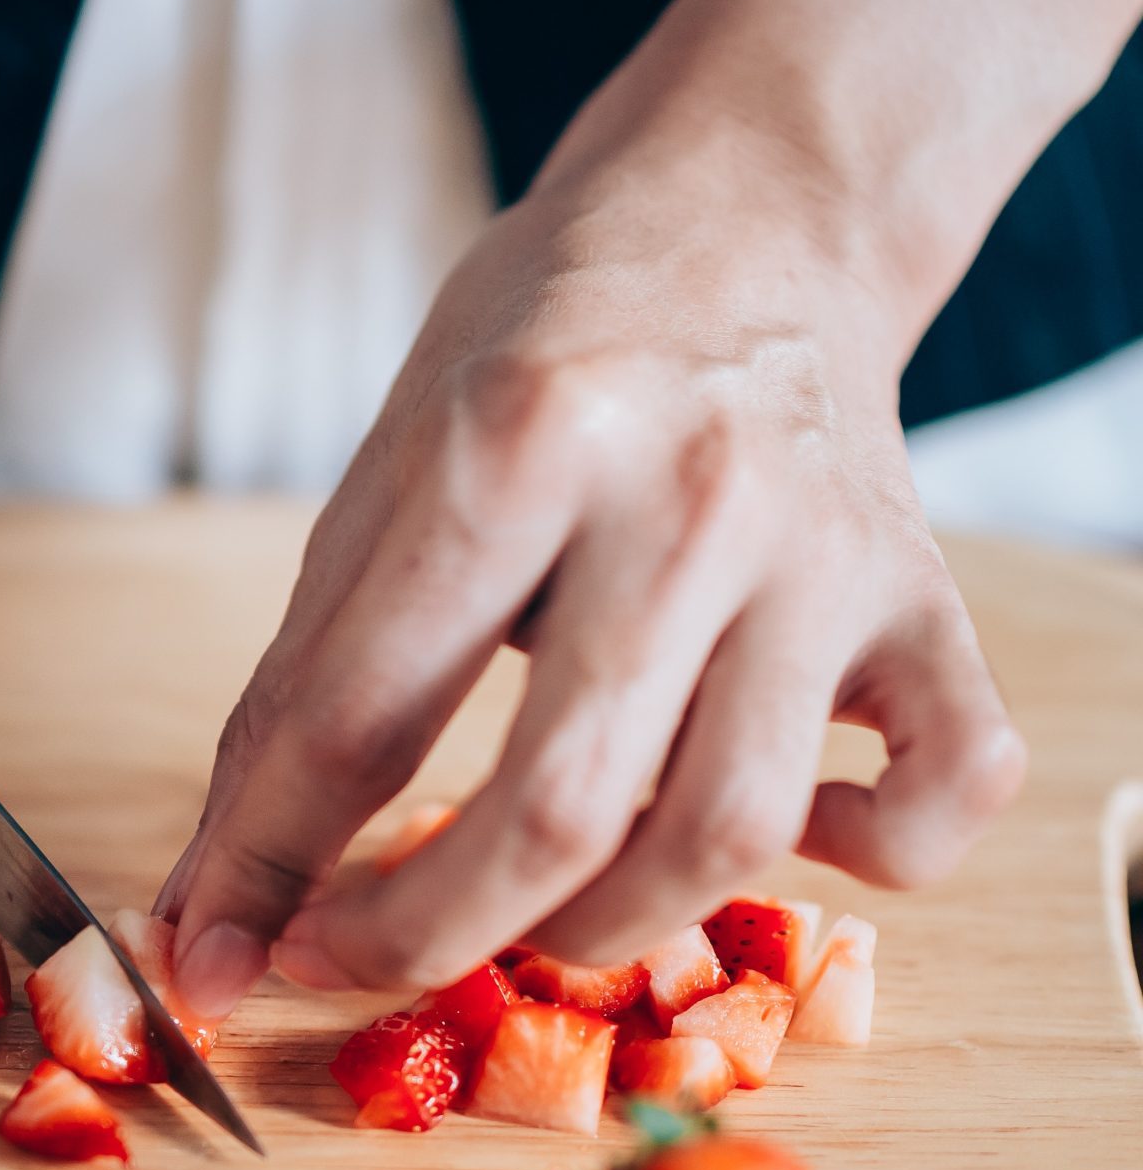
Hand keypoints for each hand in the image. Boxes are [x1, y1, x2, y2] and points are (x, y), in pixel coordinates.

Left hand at [160, 130, 1026, 1011]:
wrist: (749, 210)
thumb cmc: (542, 357)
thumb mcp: (388, 477)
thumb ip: (301, 687)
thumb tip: (215, 896)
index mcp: (519, 445)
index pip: (361, 716)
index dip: (266, 867)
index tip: (216, 954)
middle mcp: (689, 499)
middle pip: (554, 810)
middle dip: (418, 935)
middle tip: (345, 960)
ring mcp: (828, 555)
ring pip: (727, 832)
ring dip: (600, 933)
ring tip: (527, 917)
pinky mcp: (932, 598)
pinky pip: (952, 786)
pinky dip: (869, 860)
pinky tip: (785, 839)